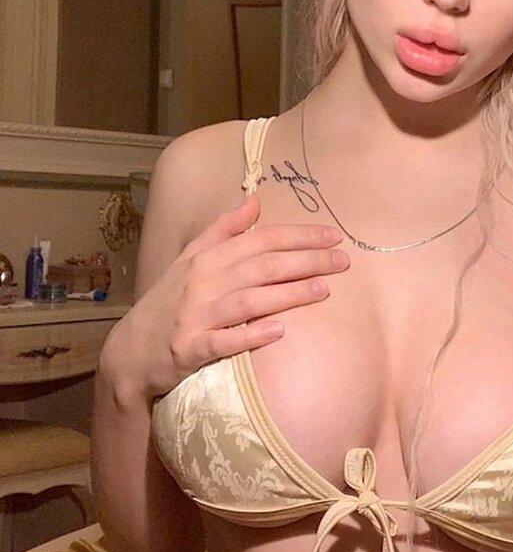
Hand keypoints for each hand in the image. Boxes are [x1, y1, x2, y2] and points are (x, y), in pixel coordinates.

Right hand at [100, 193, 348, 401]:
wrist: (129, 352)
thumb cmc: (168, 302)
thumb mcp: (189, 259)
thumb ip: (223, 229)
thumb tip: (255, 199)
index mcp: (208, 258)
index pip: (260, 240)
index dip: (298, 236)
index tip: (332, 235)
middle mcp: (204, 282)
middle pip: (263, 266)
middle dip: (306, 261)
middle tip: (343, 261)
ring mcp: (197, 316)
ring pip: (250, 300)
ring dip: (288, 294)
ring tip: (324, 290)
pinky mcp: (191, 349)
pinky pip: (224, 341)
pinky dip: (250, 336)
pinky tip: (278, 331)